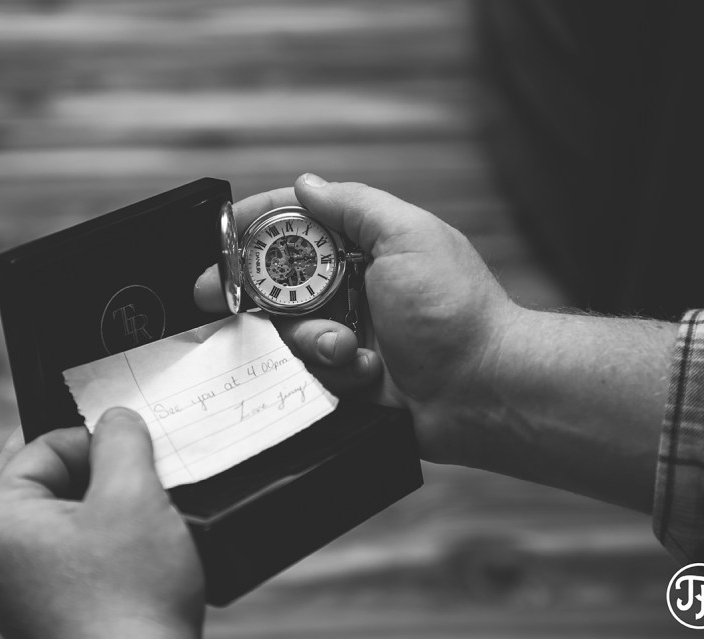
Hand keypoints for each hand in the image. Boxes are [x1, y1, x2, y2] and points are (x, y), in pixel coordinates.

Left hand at [0, 409, 204, 638]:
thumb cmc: (131, 596)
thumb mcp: (133, 495)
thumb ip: (121, 439)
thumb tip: (114, 420)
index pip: (39, 447)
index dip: (91, 436)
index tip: (132, 442)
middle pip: (41, 483)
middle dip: (90, 468)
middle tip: (136, 465)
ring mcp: (17, 592)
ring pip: (58, 519)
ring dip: (100, 504)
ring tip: (144, 509)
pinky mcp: (46, 614)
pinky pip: (68, 556)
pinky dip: (101, 541)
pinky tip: (137, 548)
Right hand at [195, 174, 518, 463]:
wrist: (484, 390)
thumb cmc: (455, 310)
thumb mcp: (409, 239)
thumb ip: (354, 207)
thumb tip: (305, 184)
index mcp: (363, 249)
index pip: (295, 227)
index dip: (254, 227)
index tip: (220, 236)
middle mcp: (350, 288)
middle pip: (277, 283)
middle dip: (256, 294)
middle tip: (219, 299)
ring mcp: (347, 334)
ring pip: (288, 333)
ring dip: (311, 340)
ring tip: (350, 348)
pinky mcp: (347, 377)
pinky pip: (309, 373)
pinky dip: (333, 372)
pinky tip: (368, 372)